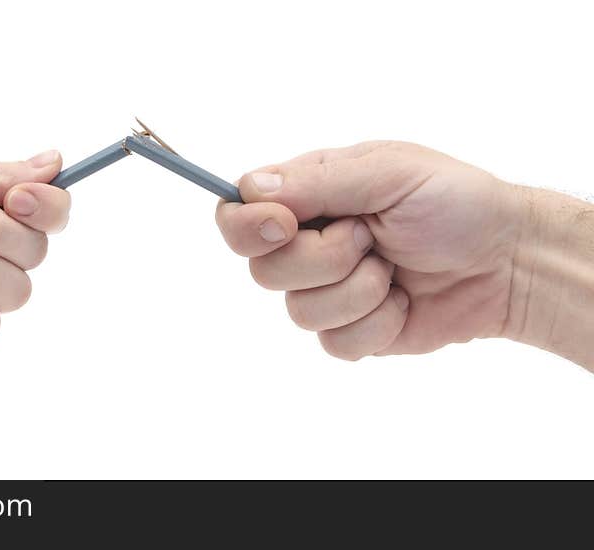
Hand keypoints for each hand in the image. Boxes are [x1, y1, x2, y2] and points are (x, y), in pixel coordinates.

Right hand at [216, 141, 523, 359]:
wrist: (506, 263)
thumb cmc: (454, 203)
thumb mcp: (389, 173)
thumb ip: (318, 180)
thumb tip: (250, 190)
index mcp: (309, 195)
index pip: (238, 212)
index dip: (248, 225)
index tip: (284, 225)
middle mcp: (308, 242)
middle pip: (263, 269)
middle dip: (323, 259)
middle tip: (370, 238)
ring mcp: (327, 289)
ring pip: (297, 310)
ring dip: (357, 291)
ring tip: (394, 270)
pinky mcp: (349, 330)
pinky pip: (332, 343)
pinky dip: (375, 323)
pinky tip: (402, 302)